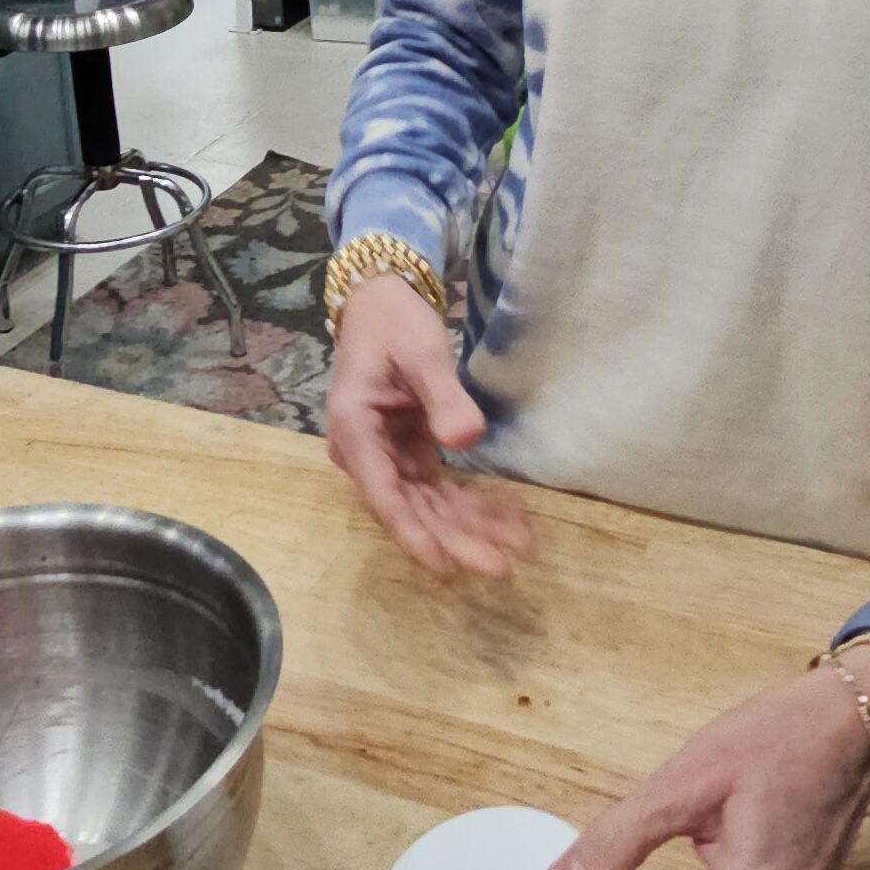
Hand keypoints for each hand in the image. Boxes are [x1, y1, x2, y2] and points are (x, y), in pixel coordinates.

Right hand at [324, 273, 530, 581]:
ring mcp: (388, 457)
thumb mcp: (421, 352)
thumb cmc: (394, 324)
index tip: (442, 563)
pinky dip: (470, 505)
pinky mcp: (409, 454)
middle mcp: (366, 454)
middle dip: (454, 539)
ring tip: (515, 548)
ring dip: (468, 529)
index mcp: (355, 430)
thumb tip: (466, 439)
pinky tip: (505, 520)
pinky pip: (438, 489)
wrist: (380, 304)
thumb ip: (443, 396)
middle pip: (410, 508)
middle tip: (498, 565)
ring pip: (427, 505)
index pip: (383, 494)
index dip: (412, 532)